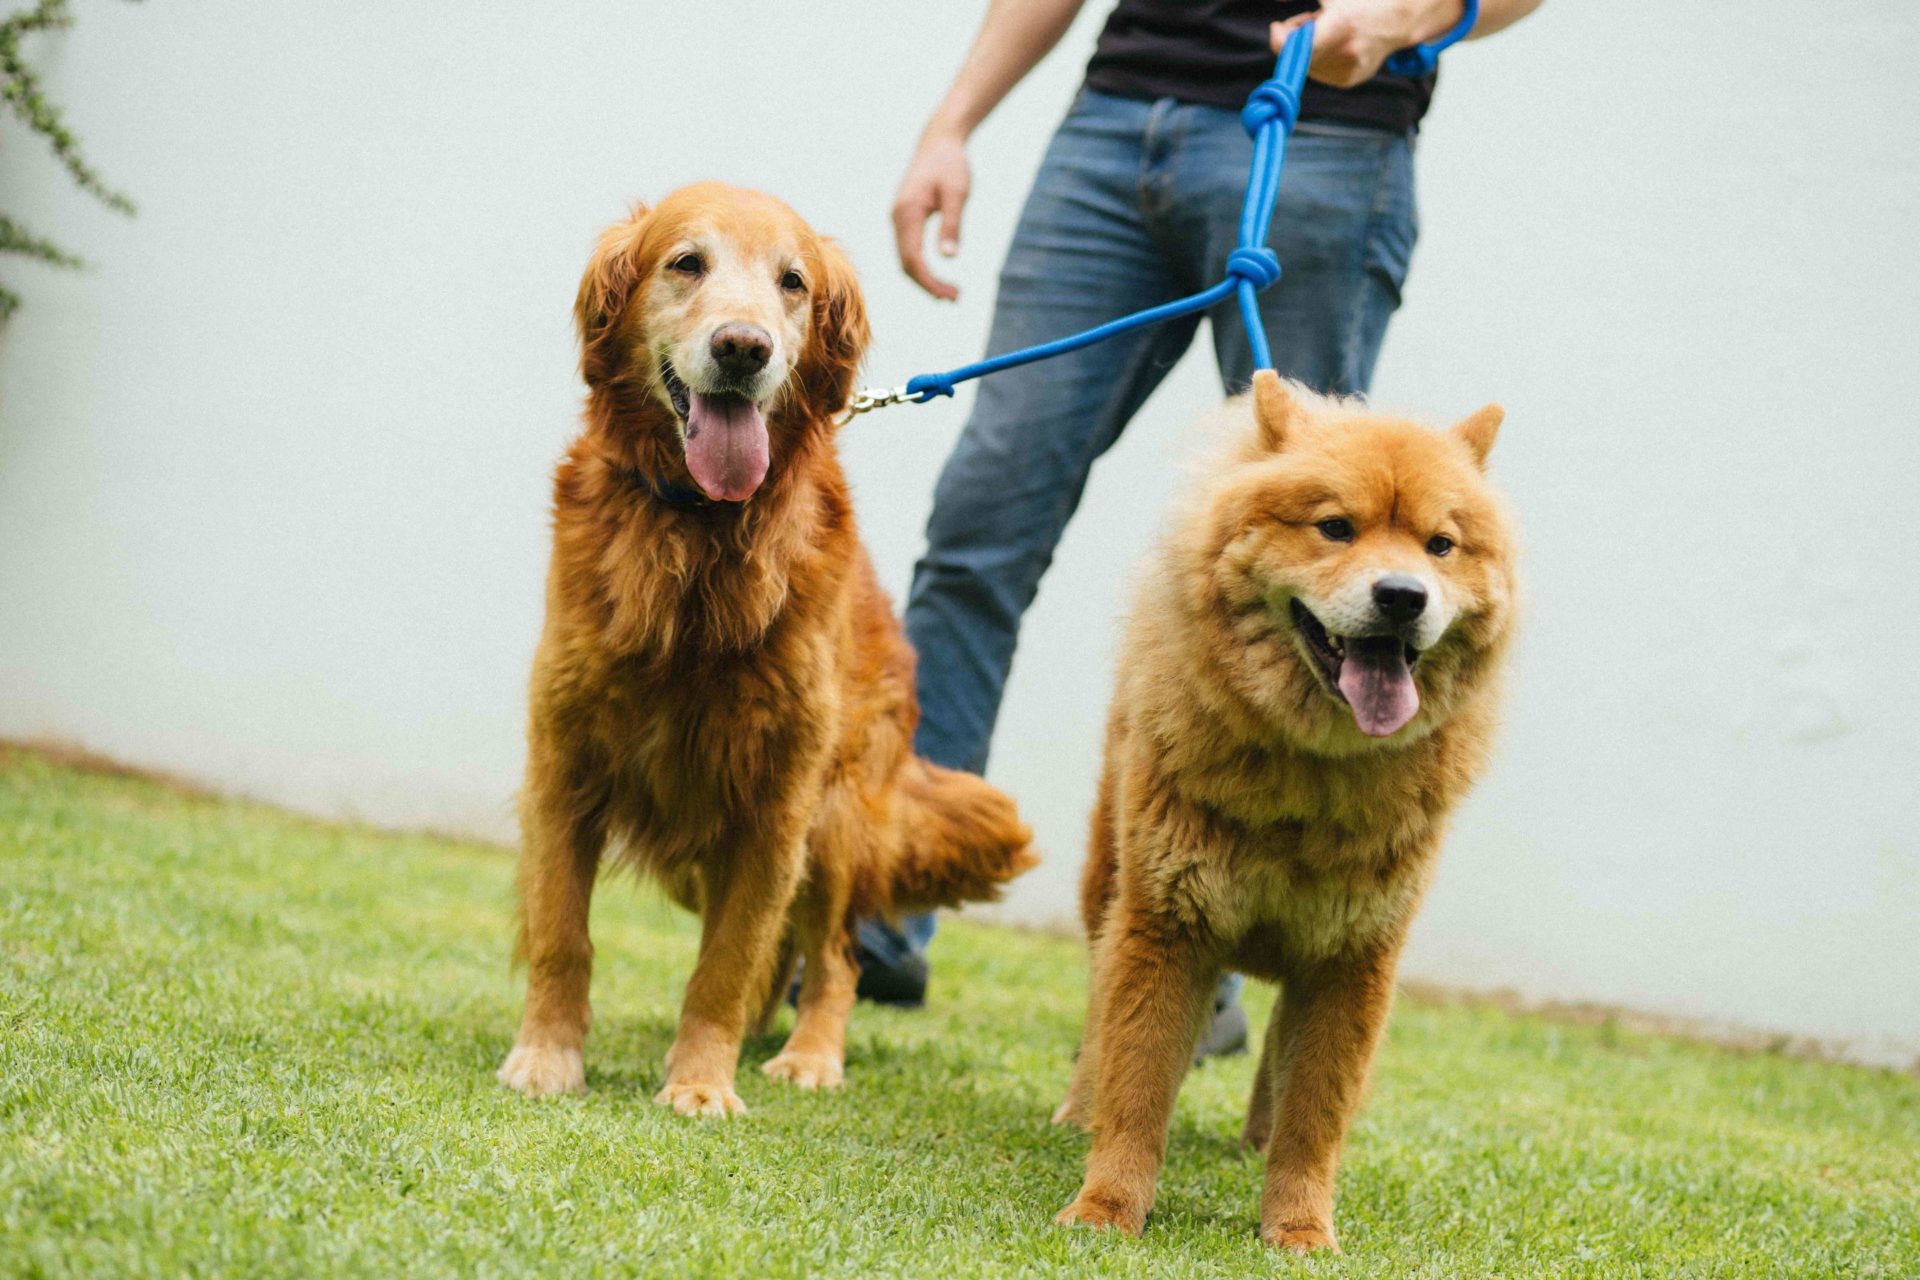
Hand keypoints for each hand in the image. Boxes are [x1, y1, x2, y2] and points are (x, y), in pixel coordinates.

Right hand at [891, 126, 970, 300]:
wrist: (939, 142)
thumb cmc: (951, 165)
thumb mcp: (958, 193)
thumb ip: (952, 224)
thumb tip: (949, 258)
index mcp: (908, 212)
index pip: (912, 259)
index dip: (928, 282)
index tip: (950, 296)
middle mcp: (897, 218)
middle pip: (905, 264)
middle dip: (928, 285)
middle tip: (956, 298)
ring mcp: (898, 218)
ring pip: (905, 259)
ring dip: (924, 279)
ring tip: (951, 293)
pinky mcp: (904, 218)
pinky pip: (908, 250)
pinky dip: (921, 266)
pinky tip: (937, 275)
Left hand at [1271, 1, 1453, 88]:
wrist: (1396, 20)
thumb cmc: (1362, 0)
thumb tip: (1274, 6)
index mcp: (1340, 26)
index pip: (1294, 46)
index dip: (1279, 38)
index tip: (1277, 27)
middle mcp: (1344, 53)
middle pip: (1297, 55)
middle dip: (1295, 37)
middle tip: (1309, 19)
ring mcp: (1347, 70)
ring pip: (1306, 65)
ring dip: (1306, 48)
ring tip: (1327, 30)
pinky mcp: (1348, 81)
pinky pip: (1318, 73)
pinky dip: (1318, 59)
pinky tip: (1334, 44)